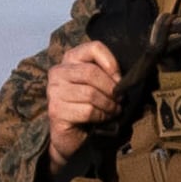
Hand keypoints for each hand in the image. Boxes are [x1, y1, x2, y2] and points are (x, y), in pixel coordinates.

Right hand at [40, 42, 122, 158]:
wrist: (73, 134)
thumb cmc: (90, 104)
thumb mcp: (100, 84)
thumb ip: (108, 73)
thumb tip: (126, 77)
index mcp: (70, 59)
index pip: (94, 47)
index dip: (111, 62)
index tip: (119, 79)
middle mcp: (58, 72)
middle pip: (91, 72)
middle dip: (111, 88)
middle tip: (120, 99)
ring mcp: (53, 92)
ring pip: (90, 93)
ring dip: (108, 104)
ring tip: (114, 109)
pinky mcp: (55, 111)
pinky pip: (87, 111)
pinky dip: (101, 116)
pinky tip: (103, 118)